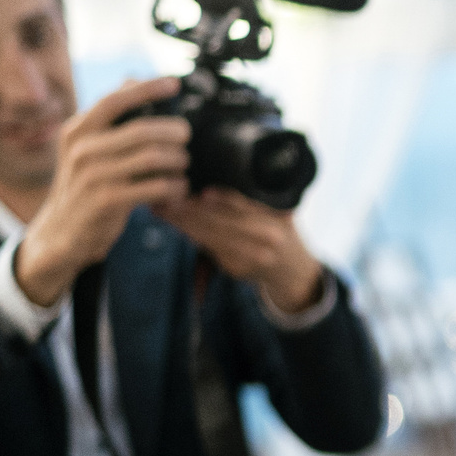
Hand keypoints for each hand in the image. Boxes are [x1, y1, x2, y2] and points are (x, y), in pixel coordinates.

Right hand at [13, 77, 189, 305]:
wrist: (61, 233)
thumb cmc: (85, 186)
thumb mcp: (88, 149)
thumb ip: (109, 119)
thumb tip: (131, 78)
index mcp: (77, 130)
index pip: (113, 100)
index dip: (146, 89)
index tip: (174, 83)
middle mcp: (81, 149)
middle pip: (141, 130)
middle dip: (173, 132)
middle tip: (186, 138)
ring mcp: (91, 176)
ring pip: (151, 157)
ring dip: (177, 161)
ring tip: (182, 166)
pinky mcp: (105, 201)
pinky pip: (154, 187)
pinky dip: (173, 186)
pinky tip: (177, 189)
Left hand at [155, 187, 326, 313]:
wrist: (294, 270)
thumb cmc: (281, 231)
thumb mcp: (280, 212)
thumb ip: (253, 201)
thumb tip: (210, 186)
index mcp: (277, 220)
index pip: (243, 206)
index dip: (219, 198)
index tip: (197, 188)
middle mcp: (266, 239)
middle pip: (221, 221)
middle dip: (191, 209)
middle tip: (165, 195)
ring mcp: (251, 257)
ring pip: (210, 236)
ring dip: (183, 222)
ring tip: (161, 209)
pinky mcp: (236, 269)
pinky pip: (209, 249)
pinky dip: (190, 235)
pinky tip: (175, 224)